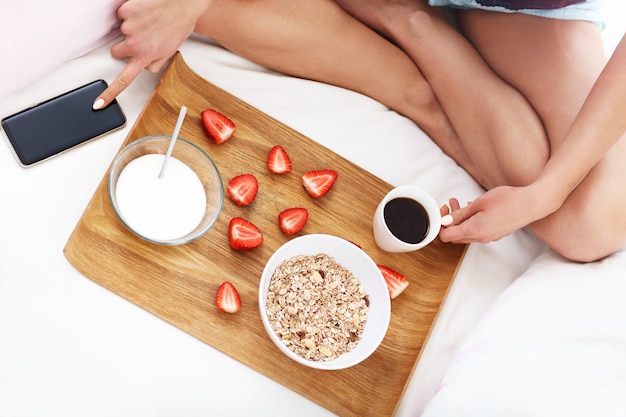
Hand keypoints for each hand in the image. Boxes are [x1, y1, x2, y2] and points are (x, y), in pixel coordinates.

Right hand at [93, 0, 209, 108]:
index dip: (110, 94)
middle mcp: (134, 44)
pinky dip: (132, 13)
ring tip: (150, 22)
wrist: (182, 3)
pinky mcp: (125, 11)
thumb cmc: (179, 25)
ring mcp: (128, 26)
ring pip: (122, 32)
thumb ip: (155, 63)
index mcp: (145, 57)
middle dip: (125, 48)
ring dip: (132, 28)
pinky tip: (146, 11)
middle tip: (142, 39)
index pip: (123, 80)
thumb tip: (145, 67)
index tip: (98, 103)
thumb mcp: (170, 50)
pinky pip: (123, 15)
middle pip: (116, 52)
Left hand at [439, 185, 546, 243]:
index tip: (443, 211)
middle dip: (449, 221)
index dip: (440, 224)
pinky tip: (474, 207)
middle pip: (455, 236)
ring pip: (466, 233)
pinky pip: (477, 231)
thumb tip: (444, 222)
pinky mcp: (496, 233)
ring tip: (460, 202)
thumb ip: (459, 214)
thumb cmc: (508, 200)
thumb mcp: (479, 203)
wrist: (533, 203)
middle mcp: (481, 238)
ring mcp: (490, 237)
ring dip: (460, 220)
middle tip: (451, 204)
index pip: (446, 236)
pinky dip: (471, 221)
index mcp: (474, 231)